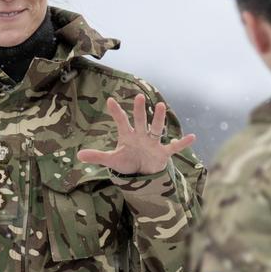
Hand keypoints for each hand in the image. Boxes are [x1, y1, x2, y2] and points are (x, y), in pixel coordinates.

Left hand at [77, 94, 195, 174]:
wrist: (142, 174)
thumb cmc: (127, 163)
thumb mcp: (112, 161)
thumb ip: (97, 156)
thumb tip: (78, 156)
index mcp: (128, 136)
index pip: (121, 121)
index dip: (116, 112)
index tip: (110, 101)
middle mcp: (141, 135)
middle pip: (140, 121)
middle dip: (140, 110)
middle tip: (139, 96)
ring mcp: (153, 143)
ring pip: (157, 128)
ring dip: (159, 118)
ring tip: (161, 106)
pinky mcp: (163, 153)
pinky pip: (174, 147)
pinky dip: (182, 143)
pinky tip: (192, 137)